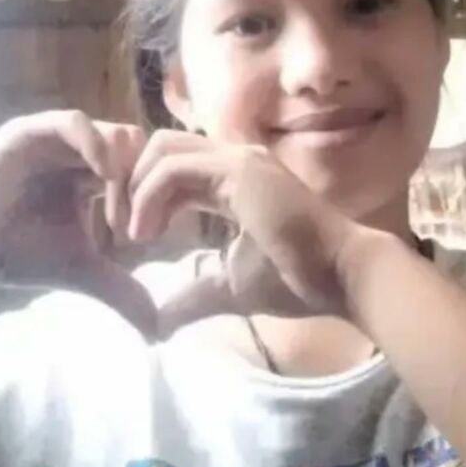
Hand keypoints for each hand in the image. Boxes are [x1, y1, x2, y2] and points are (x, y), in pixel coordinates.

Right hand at [0, 111, 155, 338]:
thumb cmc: (17, 254)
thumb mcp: (79, 270)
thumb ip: (120, 289)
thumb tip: (158, 330)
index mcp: (91, 173)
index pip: (142, 168)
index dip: (152, 196)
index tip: (147, 235)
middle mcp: (77, 150)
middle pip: (136, 148)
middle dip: (143, 183)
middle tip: (133, 225)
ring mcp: (54, 137)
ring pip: (113, 132)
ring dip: (124, 168)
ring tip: (115, 213)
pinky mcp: (29, 131)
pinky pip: (74, 122)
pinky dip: (97, 144)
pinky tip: (102, 178)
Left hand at [128, 130, 364, 338]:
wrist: (341, 276)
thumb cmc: (297, 279)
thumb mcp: (230, 285)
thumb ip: (194, 292)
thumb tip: (157, 321)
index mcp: (234, 177)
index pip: (174, 163)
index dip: (146, 191)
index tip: (136, 234)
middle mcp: (234, 157)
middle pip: (162, 145)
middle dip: (132, 180)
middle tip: (124, 229)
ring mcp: (238, 159)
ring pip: (163, 148)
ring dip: (136, 187)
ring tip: (135, 233)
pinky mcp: (239, 171)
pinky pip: (174, 168)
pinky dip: (149, 195)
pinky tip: (148, 233)